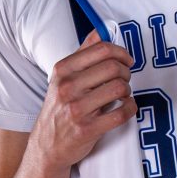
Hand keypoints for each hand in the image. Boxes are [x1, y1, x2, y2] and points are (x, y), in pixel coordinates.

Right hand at [33, 30, 137, 167]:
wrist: (46, 147)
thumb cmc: (59, 109)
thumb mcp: (62, 78)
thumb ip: (82, 54)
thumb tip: (100, 30)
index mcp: (62, 70)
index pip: (101, 50)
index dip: (121, 53)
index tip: (126, 60)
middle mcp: (67, 88)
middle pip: (113, 68)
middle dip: (126, 72)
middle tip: (125, 79)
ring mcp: (77, 109)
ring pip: (119, 89)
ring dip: (127, 91)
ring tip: (123, 95)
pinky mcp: (87, 130)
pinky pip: (121, 113)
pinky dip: (130, 108)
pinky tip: (126, 108)